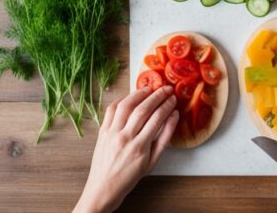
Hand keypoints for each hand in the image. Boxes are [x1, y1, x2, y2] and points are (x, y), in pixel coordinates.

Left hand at [74, 86, 178, 212]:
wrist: (104, 187)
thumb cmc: (131, 176)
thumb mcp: (153, 161)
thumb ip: (165, 137)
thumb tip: (175, 116)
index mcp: (139, 147)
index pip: (157, 118)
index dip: (167, 106)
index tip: (173, 99)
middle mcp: (124, 137)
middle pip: (143, 109)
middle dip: (157, 96)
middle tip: (166, 89)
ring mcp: (111, 133)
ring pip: (126, 106)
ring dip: (139, 94)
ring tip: (150, 88)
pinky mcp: (102, 131)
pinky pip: (111, 110)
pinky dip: (122, 100)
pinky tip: (131, 97)